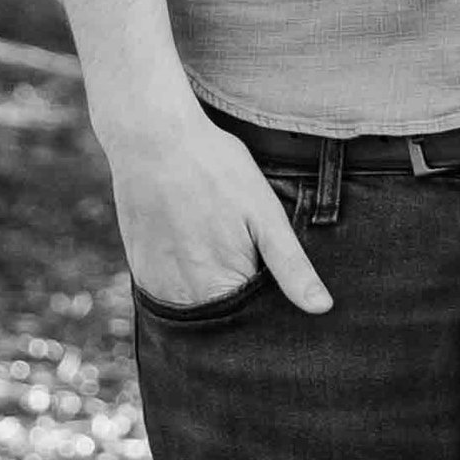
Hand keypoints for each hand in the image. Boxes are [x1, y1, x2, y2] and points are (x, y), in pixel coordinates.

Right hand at [104, 100, 331, 315]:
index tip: (265, 268)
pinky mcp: (138, 271)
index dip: (268, 301)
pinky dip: (182, 278)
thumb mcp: (265, 212)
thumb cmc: (216, 169)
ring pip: (194, 307)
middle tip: (237, 244)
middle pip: (223, 317)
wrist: (153, 139)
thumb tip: (321, 309)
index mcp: (222, 290)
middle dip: (237, 297)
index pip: (254, 321)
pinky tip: (189, 242)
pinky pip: (168, 292)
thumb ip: (291, 267)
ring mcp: (158, 287)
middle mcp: (185, 300)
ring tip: (213, 241)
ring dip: (208, 289)